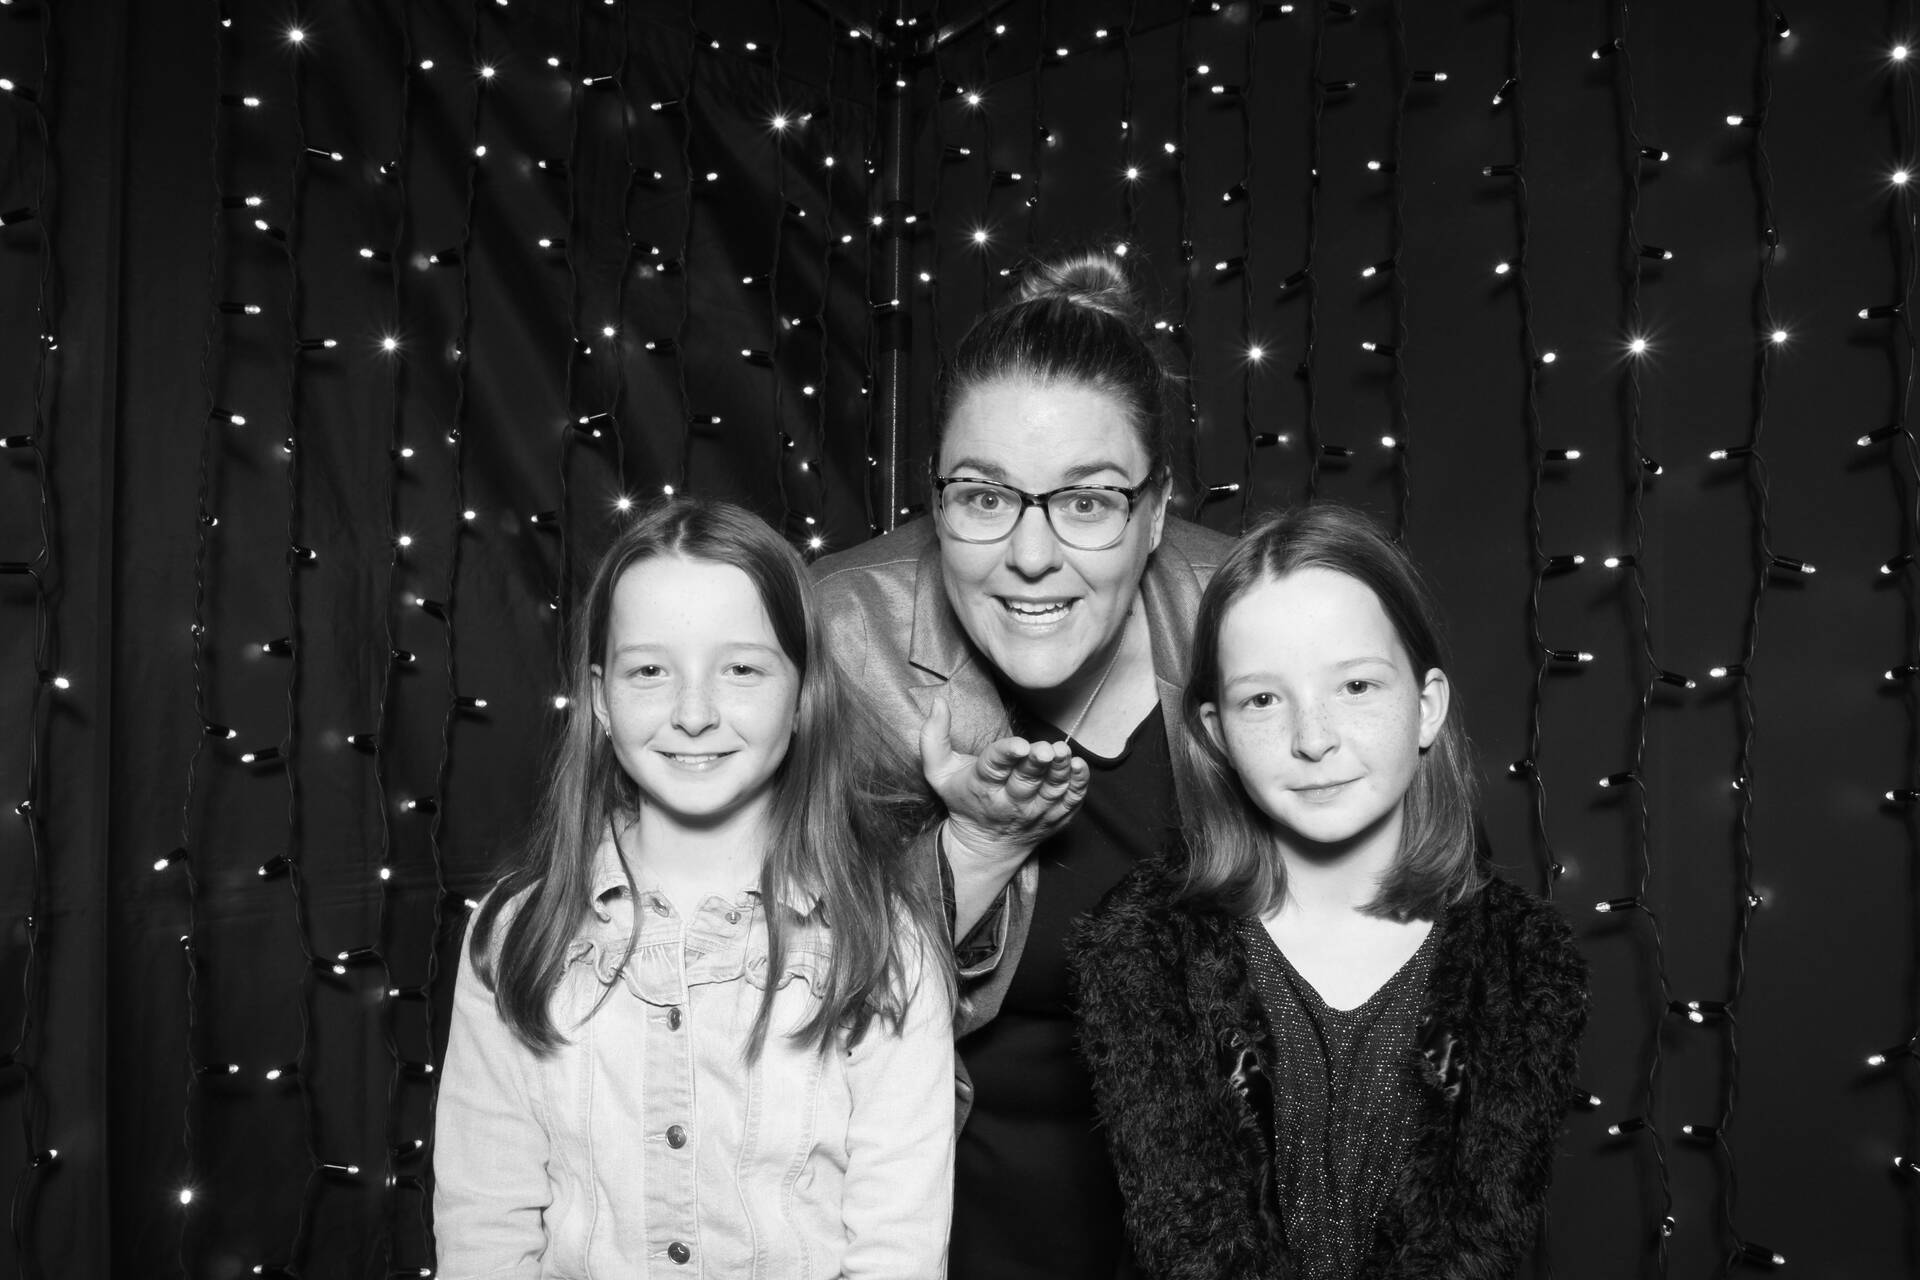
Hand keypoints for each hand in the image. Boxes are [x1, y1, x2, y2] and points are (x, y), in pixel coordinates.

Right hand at [919, 695, 1090, 863]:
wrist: (986, 845)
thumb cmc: (964, 799)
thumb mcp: (938, 772)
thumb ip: (934, 736)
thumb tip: (939, 702)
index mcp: (982, 786)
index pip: (994, 768)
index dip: (1007, 755)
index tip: (1019, 745)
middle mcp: (1009, 802)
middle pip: (1026, 781)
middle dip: (1036, 764)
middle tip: (1044, 749)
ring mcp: (1035, 812)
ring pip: (1051, 791)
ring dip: (1059, 771)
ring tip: (1063, 752)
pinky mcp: (1054, 818)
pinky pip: (1070, 803)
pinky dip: (1077, 786)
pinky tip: (1079, 766)